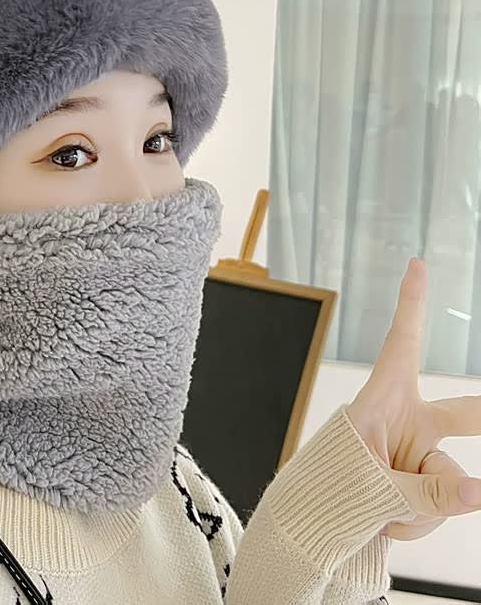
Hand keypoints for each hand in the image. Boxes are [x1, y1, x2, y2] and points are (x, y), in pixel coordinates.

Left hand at [346, 257, 480, 540]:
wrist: (318, 521)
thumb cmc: (333, 487)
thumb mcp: (374, 488)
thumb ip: (429, 493)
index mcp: (383, 399)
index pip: (402, 344)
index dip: (411, 304)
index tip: (414, 263)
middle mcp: (409, 420)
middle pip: (467, 413)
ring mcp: (422, 453)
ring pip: (454, 480)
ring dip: (423, 507)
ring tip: (381, 511)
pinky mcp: (430, 483)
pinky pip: (447, 504)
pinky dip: (419, 522)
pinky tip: (389, 522)